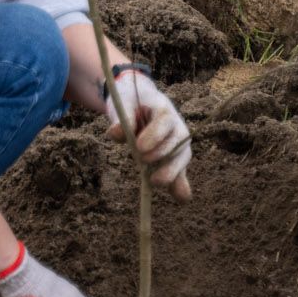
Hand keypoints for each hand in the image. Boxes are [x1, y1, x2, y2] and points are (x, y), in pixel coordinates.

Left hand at [105, 68, 192, 197]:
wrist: (140, 98)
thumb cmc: (131, 99)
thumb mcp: (122, 102)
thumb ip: (120, 117)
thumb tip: (116, 133)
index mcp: (164, 109)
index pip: (164, 122)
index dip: (154, 135)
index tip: (139, 147)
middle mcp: (177, 127)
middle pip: (177, 142)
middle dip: (161, 154)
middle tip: (144, 161)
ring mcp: (179, 143)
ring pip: (181, 157)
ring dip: (172, 171)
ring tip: (156, 182)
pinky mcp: (175, 156)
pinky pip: (180, 170)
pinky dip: (180, 184)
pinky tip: (181, 199)